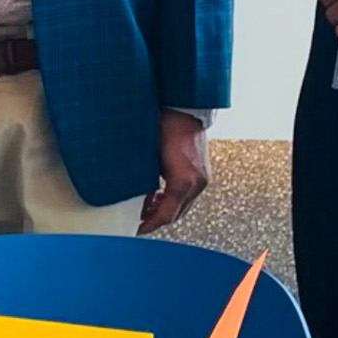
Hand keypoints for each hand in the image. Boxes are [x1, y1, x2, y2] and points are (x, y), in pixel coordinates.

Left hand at [139, 111, 209, 234]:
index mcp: (182, 182)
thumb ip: (144, 181)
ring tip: (147, 208)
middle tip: (138, 221)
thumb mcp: (149, 158)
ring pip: (182, 206)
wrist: (184, 109)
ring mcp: (202, 179)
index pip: (166, 215)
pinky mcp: (202, 173)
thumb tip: (135, 197)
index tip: (136, 228)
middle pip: (176, 214)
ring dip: (165, 209)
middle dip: (156, 219)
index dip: (149, 224)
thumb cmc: (165, 126)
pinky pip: (187, 195)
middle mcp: (196, 184)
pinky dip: (173, 199)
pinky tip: (159, 194)